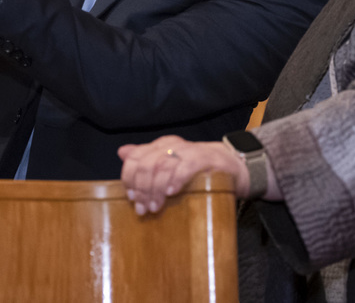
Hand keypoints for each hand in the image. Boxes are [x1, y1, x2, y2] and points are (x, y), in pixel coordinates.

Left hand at [118, 135, 249, 215]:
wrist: (232, 165)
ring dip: (155, 189)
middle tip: (142, 208)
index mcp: (161, 145)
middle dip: (141, 188)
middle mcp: (172, 145)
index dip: (129, 178)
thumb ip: (146, 159)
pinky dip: (175, 180)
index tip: (130, 197)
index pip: (135, 157)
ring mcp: (188, 150)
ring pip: (162, 166)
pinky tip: (171, 193)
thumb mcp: (170, 164)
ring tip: (155, 207)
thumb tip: (122, 152)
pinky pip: (185, 166)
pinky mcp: (204, 158)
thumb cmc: (198, 169)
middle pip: (146, 164)